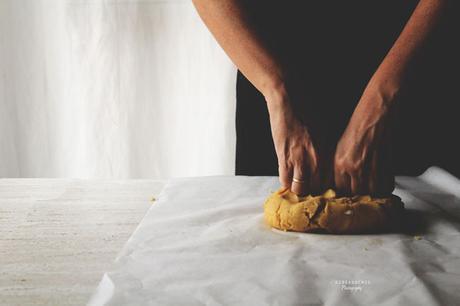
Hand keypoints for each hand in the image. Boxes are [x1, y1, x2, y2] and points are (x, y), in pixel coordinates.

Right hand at [265, 87, 324, 195]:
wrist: (289, 97)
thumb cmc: (306, 110)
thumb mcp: (323, 131)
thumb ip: (324, 151)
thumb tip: (323, 166)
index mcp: (328, 152)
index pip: (331, 181)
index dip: (326, 187)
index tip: (321, 188)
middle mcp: (317, 158)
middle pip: (318, 188)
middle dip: (312, 191)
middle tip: (307, 189)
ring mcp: (300, 159)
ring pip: (301, 189)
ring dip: (298, 189)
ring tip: (296, 186)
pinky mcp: (284, 157)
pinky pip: (285, 181)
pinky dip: (285, 183)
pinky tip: (286, 179)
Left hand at [334, 81, 396, 195]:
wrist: (375, 114)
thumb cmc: (358, 126)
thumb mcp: (341, 146)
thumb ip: (340, 165)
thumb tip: (342, 181)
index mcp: (339, 163)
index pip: (339, 189)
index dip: (344, 194)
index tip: (348, 195)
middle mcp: (353, 167)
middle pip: (355, 194)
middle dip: (359, 196)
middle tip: (362, 195)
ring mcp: (369, 167)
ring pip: (372, 192)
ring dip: (373, 193)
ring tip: (374, 191)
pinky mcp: (384, 165)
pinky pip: (386, 185)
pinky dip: (386, 187)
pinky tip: (383, 184)